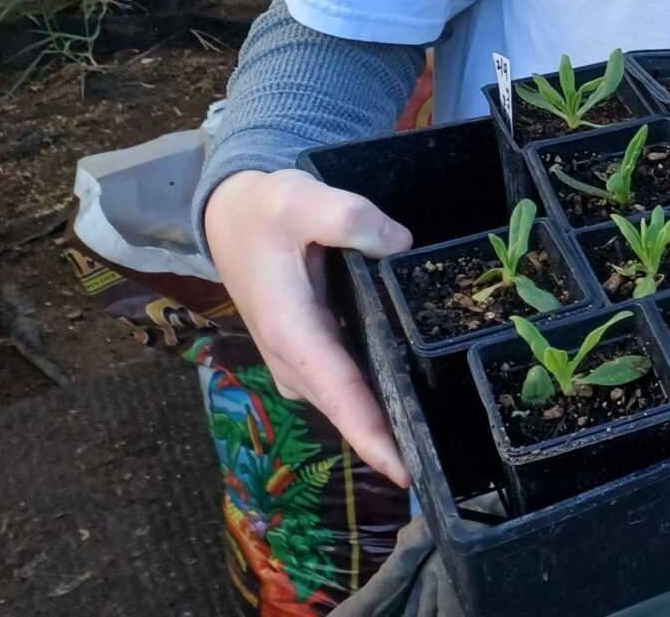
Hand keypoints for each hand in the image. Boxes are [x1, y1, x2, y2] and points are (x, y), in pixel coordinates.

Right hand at [205, 168, 413, 485]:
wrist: (229, 217)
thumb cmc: (267, 211)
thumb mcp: (304, 199)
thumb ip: (350, 218)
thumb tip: (399, 244)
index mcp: (292, 330)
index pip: (340, 391)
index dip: (372, 433)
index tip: (404, 472)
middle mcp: (294, 357)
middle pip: (347, 408)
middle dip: (387, 441)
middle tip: (440, 467)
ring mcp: (299, 360)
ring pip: (346, 401)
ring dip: (381, 424)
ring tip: (434, 443)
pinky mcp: (308, 353)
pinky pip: (344, 384)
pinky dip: (372, 397)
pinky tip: (410, 399)